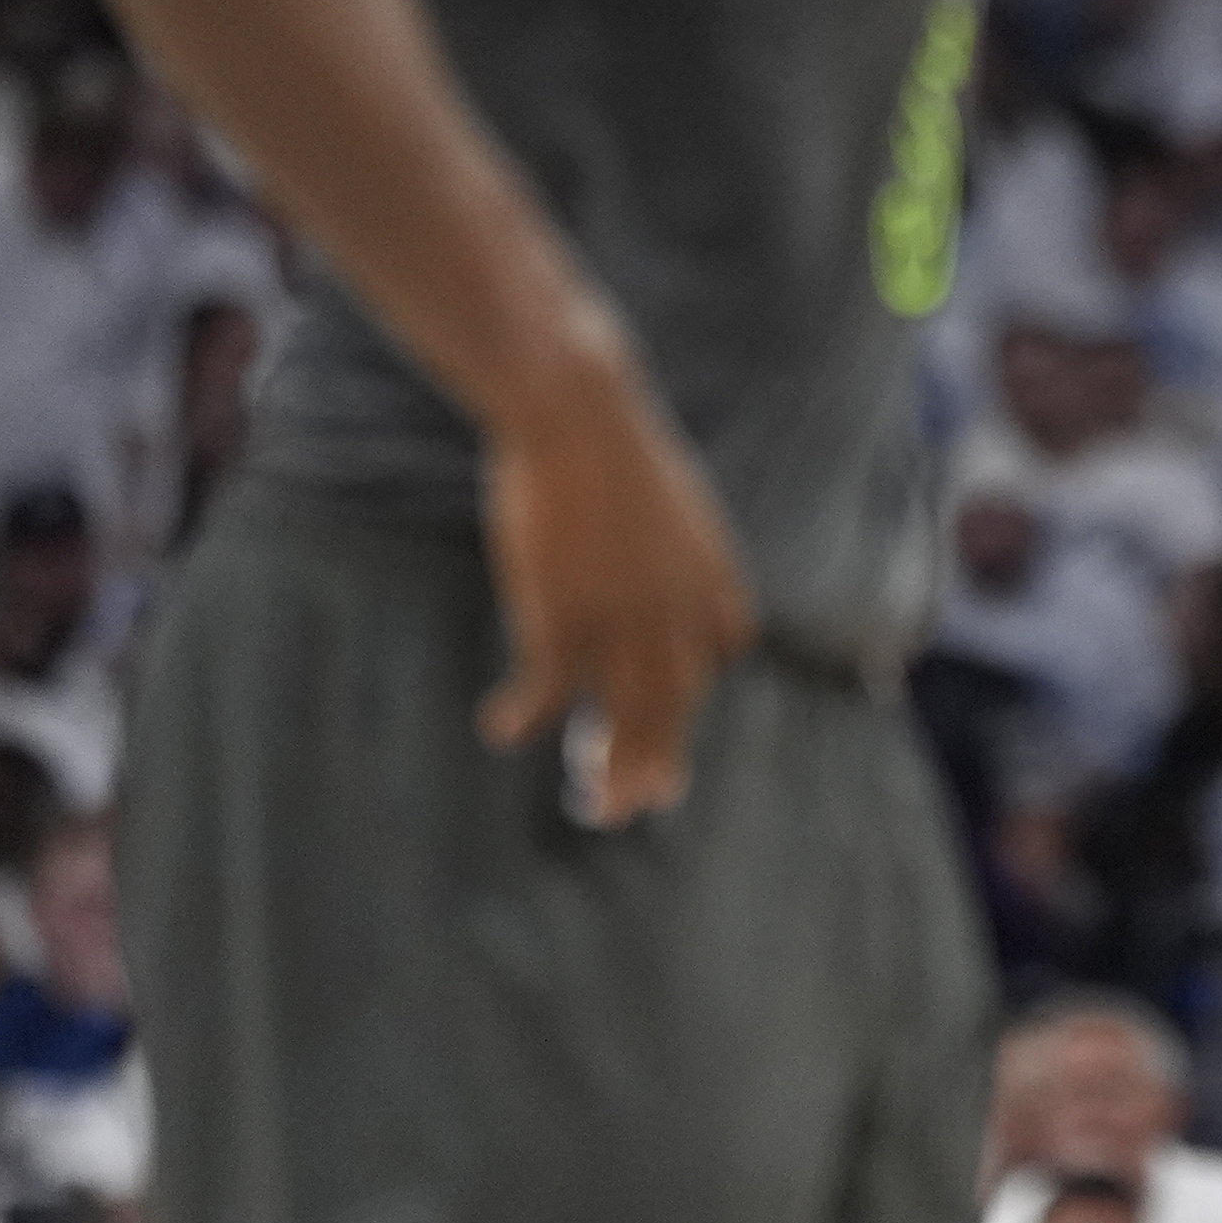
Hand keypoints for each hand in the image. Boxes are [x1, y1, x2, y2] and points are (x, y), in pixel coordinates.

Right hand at [475, 342, 757, 824]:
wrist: (579, 416)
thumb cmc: (610, 448)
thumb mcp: (664, 497)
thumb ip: (670, 543)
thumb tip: (655, 548)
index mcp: (711, 575)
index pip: (722, 648)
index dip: (694, 677)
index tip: (664, 699)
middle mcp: (681, 614)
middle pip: (678, 703)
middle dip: (658, 759)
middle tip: (637, 804)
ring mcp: (626, 624)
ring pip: (628, 720)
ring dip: (612, 771)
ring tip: (593, 805)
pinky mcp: (567, 622)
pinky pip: (551, 694)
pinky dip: (525, 717)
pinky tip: (499, 726)